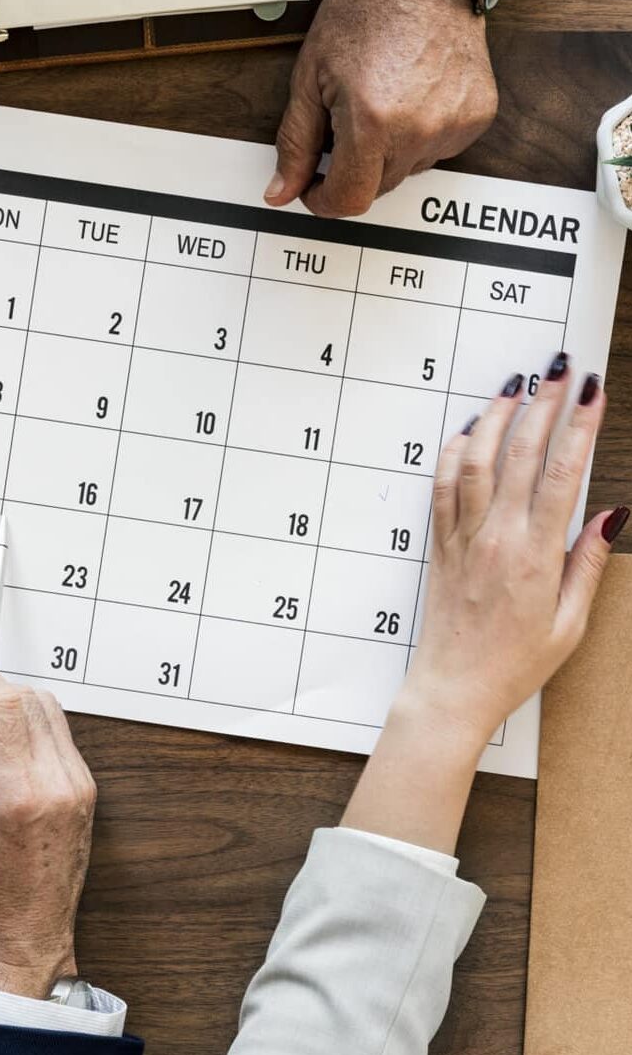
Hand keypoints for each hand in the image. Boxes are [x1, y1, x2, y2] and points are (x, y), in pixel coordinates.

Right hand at [0, 639, 96, 998]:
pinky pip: (57, 733)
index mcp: (20, 789)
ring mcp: (79, 784)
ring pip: (46, 709)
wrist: (24, 939)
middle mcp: (59, 780)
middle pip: (26, 696)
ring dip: (9, 705)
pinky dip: (27, 726)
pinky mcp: (85, 789)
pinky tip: (1, 757)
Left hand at [265, 0, 503, 218]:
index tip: (314, 186)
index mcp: (372, 121)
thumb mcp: (310, 75)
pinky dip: (420, 134)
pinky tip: (410, 96)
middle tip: (343, 122)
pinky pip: (441, 148)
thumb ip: (295, 141)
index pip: (349, 200)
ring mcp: (454, 124)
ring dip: (388, 151)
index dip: (323, 200)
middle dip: (353, 167)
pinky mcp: (478, 115)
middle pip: (378, 187)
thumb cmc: (366, 8)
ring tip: (381, 99)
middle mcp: (420, 129)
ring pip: (409, 169)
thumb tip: (281, 191)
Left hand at [342, 359, 621, 853]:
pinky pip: (443, 484)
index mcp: (534, 556)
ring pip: (475, 459)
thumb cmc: (515, 665)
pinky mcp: (440, 542)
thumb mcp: (570, 624)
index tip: (592, 391)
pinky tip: (468, 429)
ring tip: (516, 385)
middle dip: (543, 403)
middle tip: (559, 367)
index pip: (560, 474)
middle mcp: (495, 537)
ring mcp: (463, 536)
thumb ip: (589, 563)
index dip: (578, 426)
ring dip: (496, 416)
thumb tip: (614, 514)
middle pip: (518, 453)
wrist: (453, 688)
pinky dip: (455, 450)